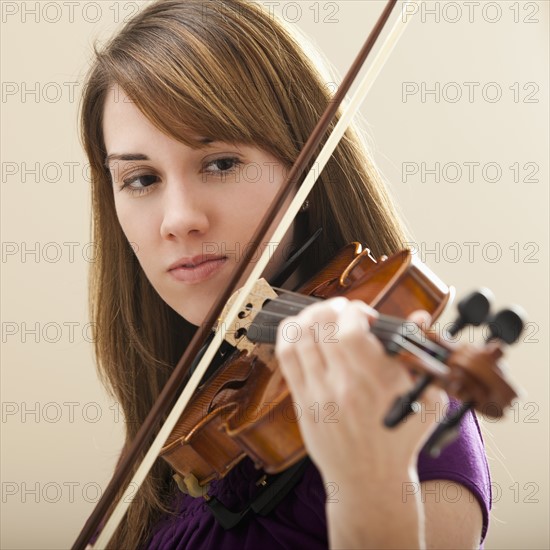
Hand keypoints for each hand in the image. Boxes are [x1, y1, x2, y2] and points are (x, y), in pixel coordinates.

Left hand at [275, 297, 447, 484]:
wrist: (370, 481)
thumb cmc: (400, 439)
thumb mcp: (426, 399)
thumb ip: (421, 355)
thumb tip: (420, 318)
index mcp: (376, 383)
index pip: (349, 331)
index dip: (355, 311)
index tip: (364, 315)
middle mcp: (342, 386)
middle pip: (321, 327)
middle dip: (332, 308)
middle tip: (343, 311)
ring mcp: (317, 393)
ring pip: (298, 337)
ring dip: (310, 316)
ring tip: (323, 316)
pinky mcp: (301, 401)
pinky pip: (286, 357)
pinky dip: (290, 334)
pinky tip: (303, 330)